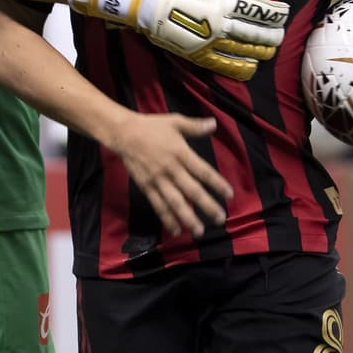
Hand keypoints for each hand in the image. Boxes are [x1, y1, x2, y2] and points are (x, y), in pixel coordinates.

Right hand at [107, 111, 233, 237]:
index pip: (202, 171)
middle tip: (220, 219)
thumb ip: (195, 126)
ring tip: (199, 231)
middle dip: (207, 206)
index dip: (216, 183)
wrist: (124, 134)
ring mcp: (158, 180)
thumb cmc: (152, 127)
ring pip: (175, 202)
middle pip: (192, 190)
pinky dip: (167, 218)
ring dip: (188, 218)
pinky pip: (158, 205)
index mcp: (181, 153)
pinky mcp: (146, 187)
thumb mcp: (175, 121)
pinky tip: (176, 230)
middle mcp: (171, 169)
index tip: (229, 195)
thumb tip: (214, 124)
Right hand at [137, 0, 289, 80]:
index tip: (285, 13)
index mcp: (221, 2)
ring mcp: (209, 42)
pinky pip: (223, 64)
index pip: (255, 10)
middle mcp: (218, 24)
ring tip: (272, 48)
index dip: (274, 13)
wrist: (145, 5)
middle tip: (281, 33)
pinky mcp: (198, 54)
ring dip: (261, 49)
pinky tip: (252, 66)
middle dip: (271, 33)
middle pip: (253, 31)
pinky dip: (240, 66)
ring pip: (242, 49)